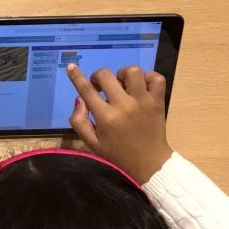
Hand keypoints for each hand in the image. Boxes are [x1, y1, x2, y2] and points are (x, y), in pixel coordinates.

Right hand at [66, 63, 172, 183]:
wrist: (148, 162)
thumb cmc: (117, 153)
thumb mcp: (91, 143)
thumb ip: (79, 121)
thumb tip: (80, 99)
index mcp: (105, 117)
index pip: (87, 90)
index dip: (76, 76)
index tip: (71, 67)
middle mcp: (124, 106)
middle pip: (107, 75)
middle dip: (98, 77)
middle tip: (100, 87)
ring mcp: (143, 101)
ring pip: (132, 72)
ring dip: (123, 74)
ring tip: (122, 85)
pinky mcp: (158, 101)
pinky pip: (155, 78)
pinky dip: (147, 77)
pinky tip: (140, 86)